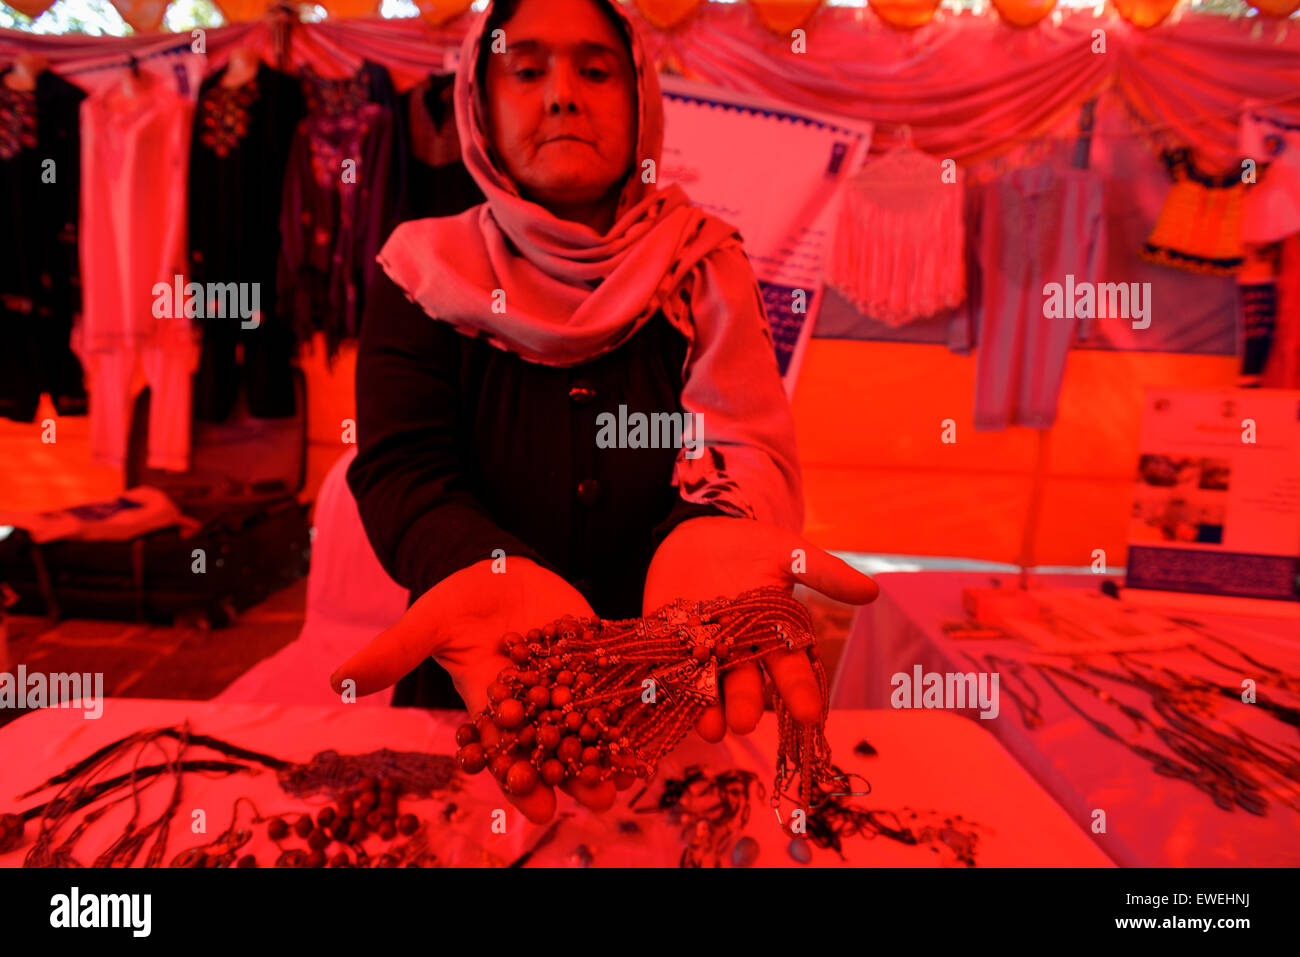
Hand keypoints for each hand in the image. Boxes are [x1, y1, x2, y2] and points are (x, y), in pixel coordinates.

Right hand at [330, 557, 613, 823]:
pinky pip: (616, 680)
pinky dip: (636, 699)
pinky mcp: (593, 652)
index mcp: (492, 703)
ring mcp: (566, 679)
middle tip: (601, 799)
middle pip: (555, 746)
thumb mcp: (425, 623)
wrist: (494, 567)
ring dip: (611, 748)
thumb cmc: (455, 599)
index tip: (540, 808)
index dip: (522, 781)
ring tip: (634, 774)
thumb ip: (393, 653)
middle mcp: (533, 700)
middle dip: (576, 775)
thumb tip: (337, 679)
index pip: (506, 752)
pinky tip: (660, 719)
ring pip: (591, 721)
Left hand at [642, 516, 877, 739]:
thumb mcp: (788, 552)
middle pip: (745, 684)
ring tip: (710, 729)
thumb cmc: (753, 546)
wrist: (699, 532)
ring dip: (707, 708)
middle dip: (746, 704)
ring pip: (706, 686)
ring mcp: (701, 650)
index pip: (791, 669)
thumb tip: (872, 592)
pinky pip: (665, 666)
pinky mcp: (666, 642)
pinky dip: (664, 683)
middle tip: (745, 723)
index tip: (810, 714)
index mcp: (774, 637)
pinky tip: (662, 698)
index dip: (800, 692)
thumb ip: (823, 573)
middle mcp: (739, 653)